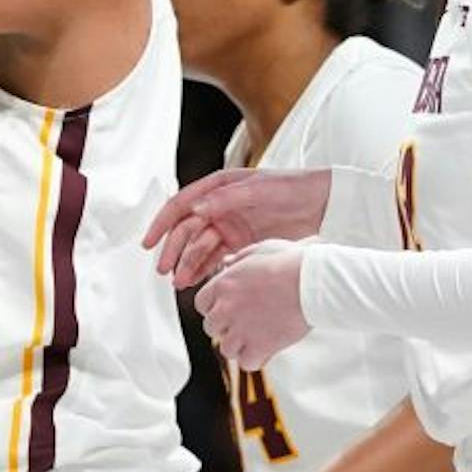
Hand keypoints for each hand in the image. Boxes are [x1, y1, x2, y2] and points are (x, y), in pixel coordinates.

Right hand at [144, 168, 330, 288]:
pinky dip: (205, 270)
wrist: (323, 204)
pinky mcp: (241, 243)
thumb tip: (196, 211)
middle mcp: (219, 207)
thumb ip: (226, 199)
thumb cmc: (292, 188)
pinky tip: (197, 282)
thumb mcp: (258, 189)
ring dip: (188, 264)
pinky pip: (216, 258)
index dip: (161, 224)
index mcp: (218, 187)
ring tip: (180, 283)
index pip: (180, 205)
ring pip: (199, 247)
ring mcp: (230, 226)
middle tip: (165, 270)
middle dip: (173, 251)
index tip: (148, 243)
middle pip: (186, 230)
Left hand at [198, 240, 309, 369]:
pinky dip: (256, 359)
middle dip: (226, 327)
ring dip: (239, 345)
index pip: (201, 304)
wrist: (312, 281)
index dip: (214, 308)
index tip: (228, 311)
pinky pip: (246, 363)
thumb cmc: (291, 263)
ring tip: (256, 338)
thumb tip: (225, 264)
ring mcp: (241, 329)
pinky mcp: (260, 346)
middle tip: (245, 324)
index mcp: (223, 285)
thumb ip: (239, 260)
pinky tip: (266, 349)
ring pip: (226, 349)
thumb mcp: (260, 251)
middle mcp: (226, 308)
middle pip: (211, 328)